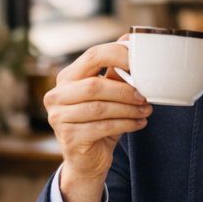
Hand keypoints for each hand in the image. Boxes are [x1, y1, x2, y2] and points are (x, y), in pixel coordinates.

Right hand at [43, 38, 150, 201]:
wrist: (86, 161)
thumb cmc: (98, 124)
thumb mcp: (107, 96)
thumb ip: (114, 72)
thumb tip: (129, 40)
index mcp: (66, 78)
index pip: (91, 56)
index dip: (117, 55)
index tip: (138, 62)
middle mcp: (56, 95)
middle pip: (94, 85)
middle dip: (124, 90)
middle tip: (145, 95)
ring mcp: (58, 118)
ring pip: (100, 108)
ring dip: (128, 109)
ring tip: (146, 110)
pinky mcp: (68, 137)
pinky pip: (102, 127)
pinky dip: (126, 124)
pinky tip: (139, 123)